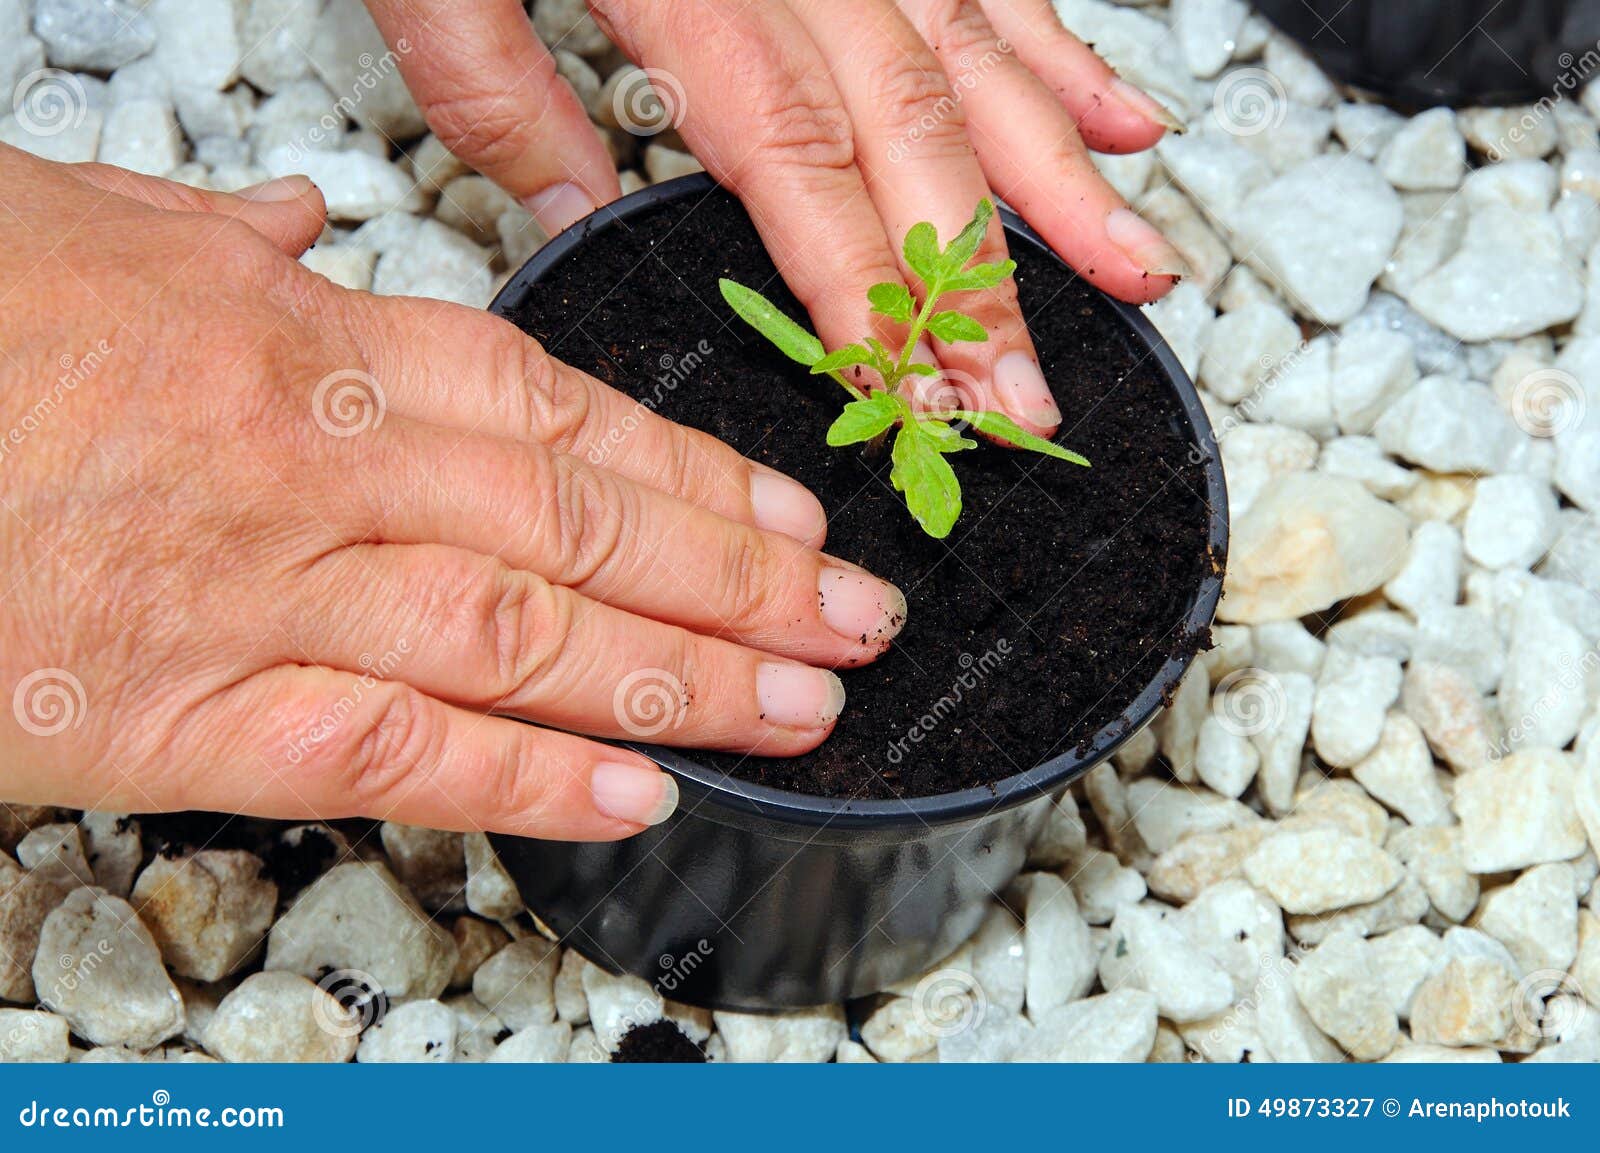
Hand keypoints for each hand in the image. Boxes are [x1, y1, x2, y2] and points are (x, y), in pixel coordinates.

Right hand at [0, 148, 904, 840]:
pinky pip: (388, 755)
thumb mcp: (74, 228)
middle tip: (856, 619)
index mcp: (292, 344)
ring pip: (521, 639)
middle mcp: (305, 467)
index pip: (553, 412)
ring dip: (683, 680)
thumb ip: (218, 244)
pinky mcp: (174, 719)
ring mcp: (253, 595)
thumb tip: (306, 225)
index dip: (690, 472)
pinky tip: (637, 793)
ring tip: (802, 707)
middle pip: (577, 530)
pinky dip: (525, 778)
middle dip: (738, 580)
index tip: (789, 511)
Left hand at [363, 0, 1185, 438]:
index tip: (916, 391)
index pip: (798, 166)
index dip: (868, 291)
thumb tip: (570, 209)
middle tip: (1025, 400)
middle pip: (912, 137)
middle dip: (979, 286)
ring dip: (1059, 184)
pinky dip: (1056, 55)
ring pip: (975, 63)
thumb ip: (490, 81)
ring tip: (1136, 273)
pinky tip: (1118, 119)